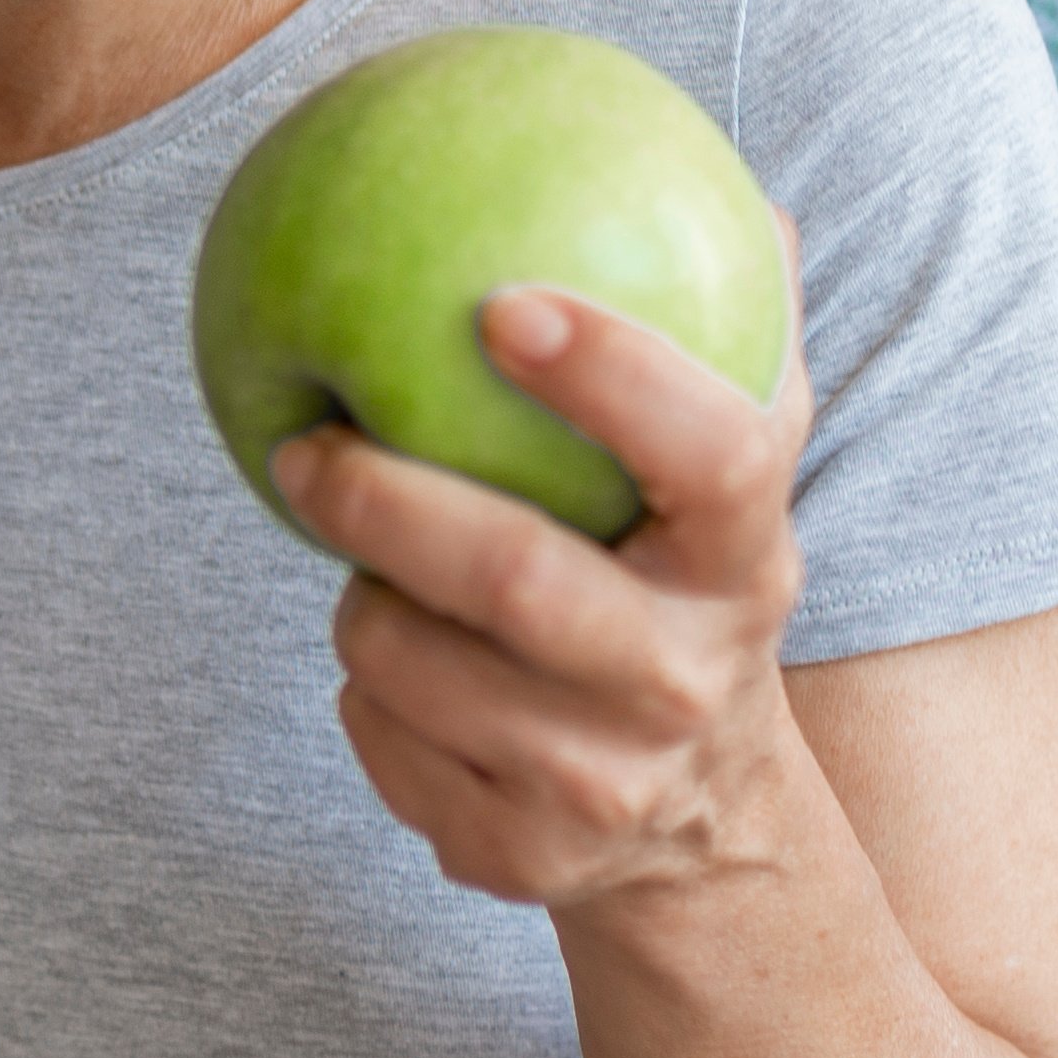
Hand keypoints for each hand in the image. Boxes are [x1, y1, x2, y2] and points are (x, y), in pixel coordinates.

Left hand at [270, 278, 820, 909]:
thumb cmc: (683, 591)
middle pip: (514, 581)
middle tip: (304, 443)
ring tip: (363, 557)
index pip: (714, 455)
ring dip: (361, 601)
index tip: (506, 302)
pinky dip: (363, 692)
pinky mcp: (515, 860)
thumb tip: (752, 197)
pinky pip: (376, 739)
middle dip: (385, 501)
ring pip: (408, 666)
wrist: (704, 834)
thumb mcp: (737, 490)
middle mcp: (687, 682)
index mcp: (748, 564)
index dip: (616, 376)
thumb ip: (743, 346)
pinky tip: (395, 667)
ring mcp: (602, 787)